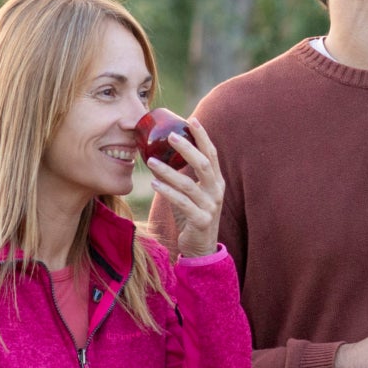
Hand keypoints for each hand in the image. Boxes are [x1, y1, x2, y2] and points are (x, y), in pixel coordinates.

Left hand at [146, 115, 223, 257]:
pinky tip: (154, 184)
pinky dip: (167, 192)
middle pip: (203, 164)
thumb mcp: (192, 193)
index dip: (203, 137)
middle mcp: (216, 191)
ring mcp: (210, 206)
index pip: (211, 154)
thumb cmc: (193, 215)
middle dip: (187, 148)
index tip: (191, 120)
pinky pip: (182, 203)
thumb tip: (159, 155)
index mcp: (216, 181)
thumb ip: (183, 175)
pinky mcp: (200, 220)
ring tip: (150, 162)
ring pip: (188, 184)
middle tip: (170, 136)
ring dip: (168, 171)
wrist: (202, 247)